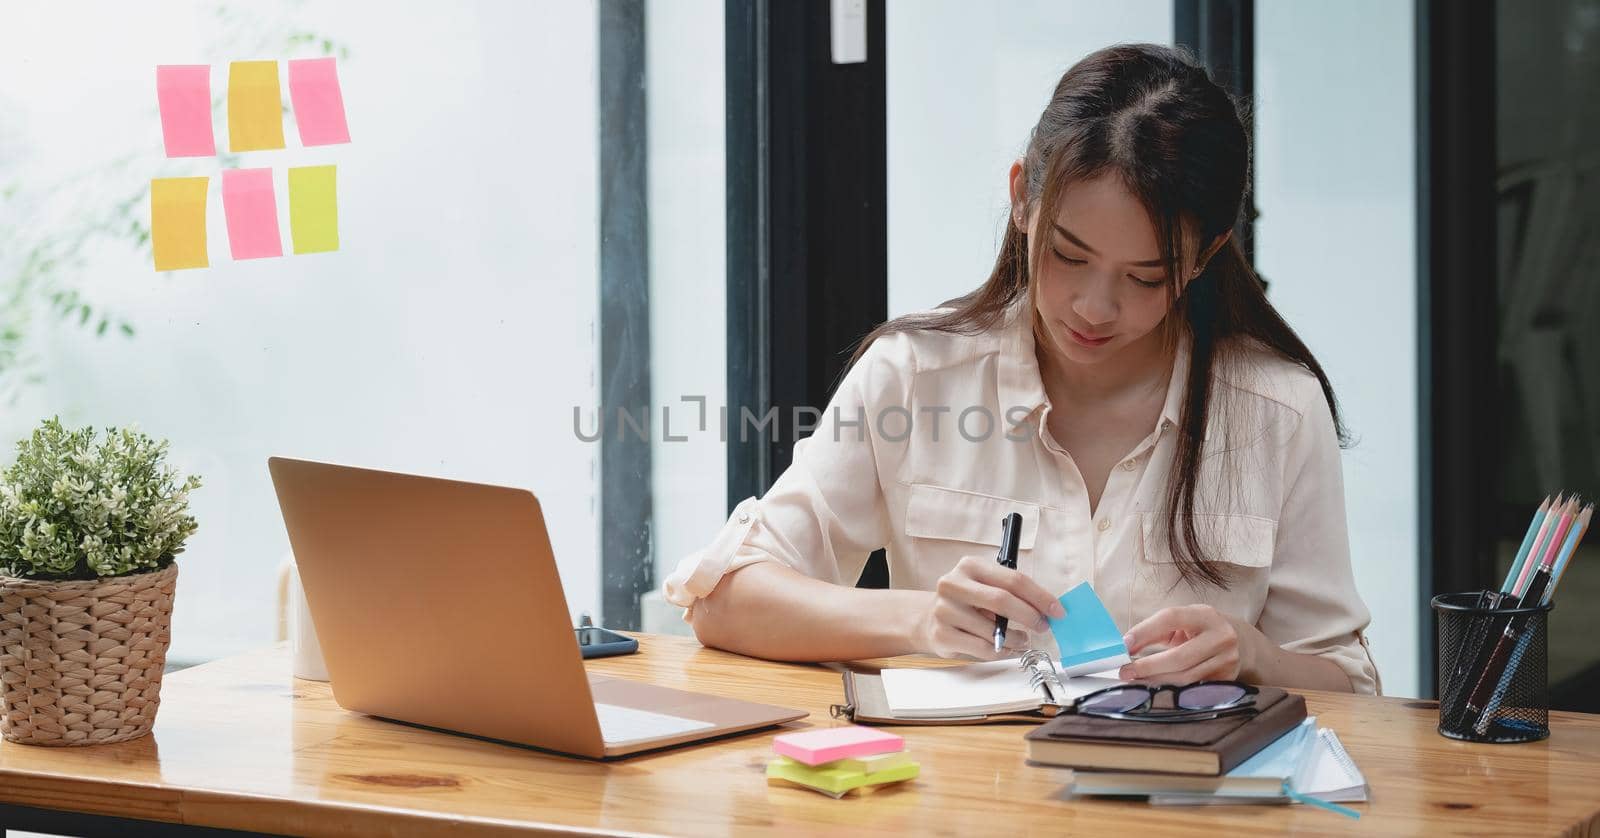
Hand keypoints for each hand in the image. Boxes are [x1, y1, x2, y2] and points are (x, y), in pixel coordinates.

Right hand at [913, 555, 1064, 659]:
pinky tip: (1006, 648)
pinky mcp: (941, 634)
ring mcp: (944, 610)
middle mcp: (953, 584)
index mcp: (970, 565)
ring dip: (1016, 638)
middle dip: (1030, 616)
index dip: (1039, 596)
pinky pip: (982, 648)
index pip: (1013, 579)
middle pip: (1002, 600)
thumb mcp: (985, 586)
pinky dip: (1001, 651)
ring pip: (993, 630)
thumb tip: (1048, 609)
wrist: (928, 618)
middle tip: (1043, 626)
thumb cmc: (967, 601)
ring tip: (1022, 640)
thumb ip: (1012, 592)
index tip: (1057, 611)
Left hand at [1116, 604, 1256, 683]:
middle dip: (1148, 666)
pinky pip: (1194, 689)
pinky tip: (1157, 687)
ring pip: (1185, 677)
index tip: (1124, 645)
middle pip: (1179, 657)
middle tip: (1125, 672)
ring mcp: (1227, 661)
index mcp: (1206, 615)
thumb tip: (1127, 646)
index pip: (1171, 618)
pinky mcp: (1227, 680)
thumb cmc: (1201, 630)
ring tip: (1136, 680)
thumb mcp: (1183, 621)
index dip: (1145, 631)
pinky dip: (1172, 690)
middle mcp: (1221, 637)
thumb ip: (1155, 630)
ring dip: (1156, 681)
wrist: (1241, 643)